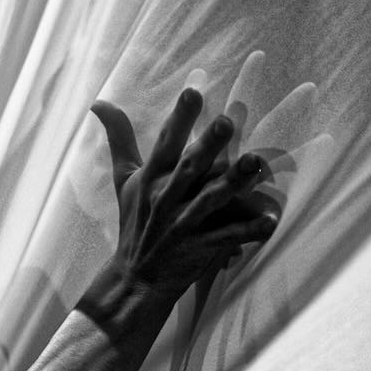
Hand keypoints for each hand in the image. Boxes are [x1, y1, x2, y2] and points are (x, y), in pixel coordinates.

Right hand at [90, 87, 275, 297]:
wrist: (136, 279)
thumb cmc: (135, 221)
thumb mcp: (124, 179)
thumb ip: (119, 138)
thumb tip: (99, 101)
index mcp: (151, 178)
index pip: (165, 143)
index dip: (179, 118)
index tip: (194, 91)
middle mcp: (166, 199)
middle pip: (190, 168)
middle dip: (208, 145)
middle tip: (227, 121)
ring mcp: (183, 225)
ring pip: (211, 201)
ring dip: (235, 182)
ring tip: (258, 162)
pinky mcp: (200, 250)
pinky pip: (227, 239)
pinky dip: (248, 232)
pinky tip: (271, 221)